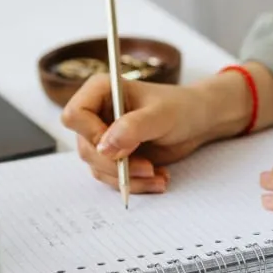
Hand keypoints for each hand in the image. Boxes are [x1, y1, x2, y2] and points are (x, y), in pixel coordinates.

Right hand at [62, 75, 227, 194]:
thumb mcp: (160, 115)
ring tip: (157, 174)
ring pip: (98, 168)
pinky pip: (112, 178)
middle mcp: (97, 113)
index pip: (75, 115)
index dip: (92, 134)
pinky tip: (158, 177)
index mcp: (101, 90)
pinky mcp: (115, 156)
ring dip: (128, 178)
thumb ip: (132, 127)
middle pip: (86, 147)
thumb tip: (104, 147)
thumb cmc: (181, 108)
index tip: (119, 146)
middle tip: (147, 168)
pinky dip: (134, 183)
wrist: (198, 121)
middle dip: (117, 164)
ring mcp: (104, 136)